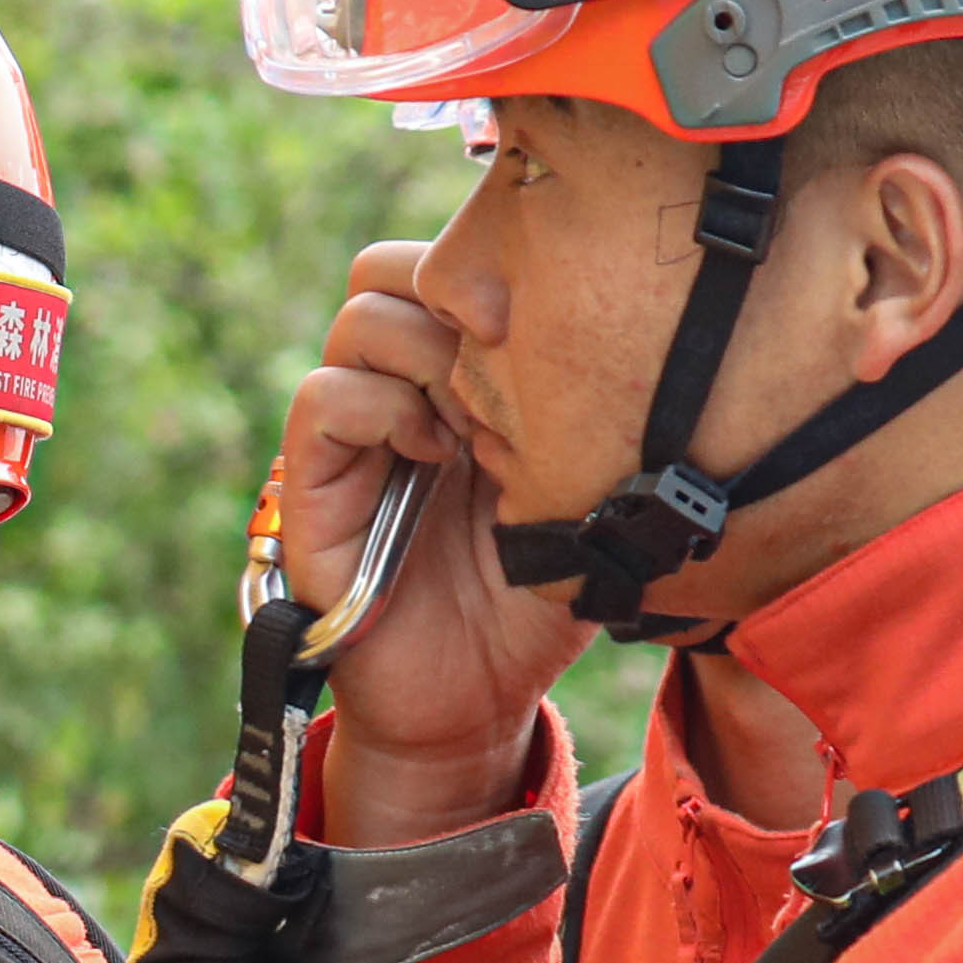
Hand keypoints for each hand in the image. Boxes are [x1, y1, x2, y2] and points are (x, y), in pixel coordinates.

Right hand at [279, 241, 580, 843]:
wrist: (476, 700)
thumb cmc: (539, 596)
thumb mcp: (585, 486)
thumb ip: (591, 413)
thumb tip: (647, 332)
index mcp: (455, 374)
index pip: (448, 262)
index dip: (498, 272)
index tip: (558, 327)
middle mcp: (396, 389)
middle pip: (391, 268)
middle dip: (457, 299)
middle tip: (512, 363)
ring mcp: (353, 433)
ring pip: (358, 316)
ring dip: (428, 351)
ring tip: (478, 415)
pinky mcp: (315, 486)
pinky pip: (325, 399)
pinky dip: (382, 407)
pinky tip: (435, 449)